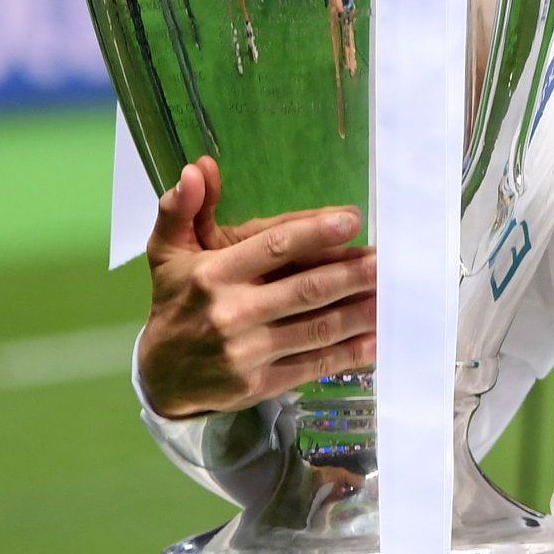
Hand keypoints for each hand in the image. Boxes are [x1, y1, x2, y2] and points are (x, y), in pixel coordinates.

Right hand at [136, 156, 375, 419]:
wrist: (160, 377)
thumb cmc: (174, 303)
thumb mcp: (167, 253)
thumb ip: (182, 209)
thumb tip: (198, 168)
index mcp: (213, 275)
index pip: (273, 248)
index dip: (315, 232)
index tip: (352, 219)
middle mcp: (232, 313)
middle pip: (307, 289)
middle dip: (354, 274)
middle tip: (389, 260)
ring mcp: (248, 353)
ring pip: (317, 327)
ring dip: (361, 311)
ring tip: (393, 293)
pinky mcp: (260, 385)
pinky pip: (314, 364)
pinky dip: (349, 352)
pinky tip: (377, 338)